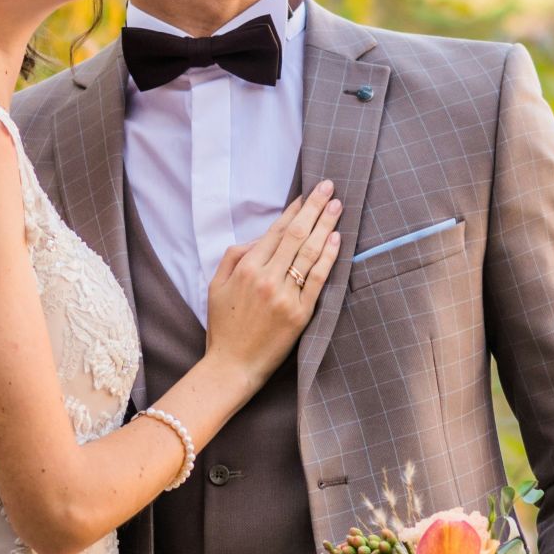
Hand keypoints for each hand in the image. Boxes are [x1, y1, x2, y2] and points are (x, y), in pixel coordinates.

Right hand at [205, 180, 342, 382]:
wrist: (231, 366)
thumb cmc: (224, 326)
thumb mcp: (215, 285)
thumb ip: (234, 256)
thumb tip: (261, 237)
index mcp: (246, 268)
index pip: (276, 231)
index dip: (294, 210)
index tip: (308, 194)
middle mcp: (266, 277)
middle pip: (296, 234)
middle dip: (314, 208)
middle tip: (329, 187)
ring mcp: (285, 295)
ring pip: (309, 252)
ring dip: (325, 225)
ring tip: (337, 206)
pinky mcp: (299, 314)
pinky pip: (318, 279)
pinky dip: (328, 257)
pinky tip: (337, 239)